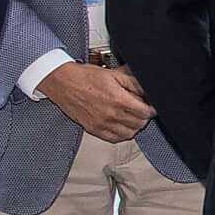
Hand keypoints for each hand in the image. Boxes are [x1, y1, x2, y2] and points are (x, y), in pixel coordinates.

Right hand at [35, 60, 154, 144]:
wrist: (63, 82)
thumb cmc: (86, 77)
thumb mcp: (115, 74)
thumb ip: (134, 83)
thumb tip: (148, 91)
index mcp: (118, 100)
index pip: (145, 112)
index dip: (152, 109)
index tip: (151, 106)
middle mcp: (111, 115)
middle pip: (139, 124)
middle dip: (144, 117)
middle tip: (141, 110)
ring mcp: (101, 124)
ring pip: (128, 134)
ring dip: (134, 127)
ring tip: (131, 117)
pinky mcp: (93, 129)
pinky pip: (114, 139)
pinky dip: (121, 134)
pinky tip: (120, 125)